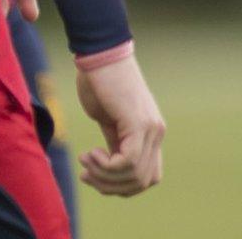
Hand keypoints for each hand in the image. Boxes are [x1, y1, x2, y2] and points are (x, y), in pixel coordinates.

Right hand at [76, 54, 164, 195]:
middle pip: (143, 181)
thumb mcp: (106, 118)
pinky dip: (106, 166)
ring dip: (105, 177)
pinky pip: (128, 161)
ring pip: (135, 175)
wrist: (99, 53)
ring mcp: (150, 130)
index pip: (148, 177)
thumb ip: (114, 140)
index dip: (123, 186)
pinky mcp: (138, 124)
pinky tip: (90, 153)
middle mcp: (156, 134)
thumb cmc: (98, 80)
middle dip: (111, 186)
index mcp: (150, 133)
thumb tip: (111, 163)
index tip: (94, 174)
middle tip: (85, 174)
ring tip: (85, 161)